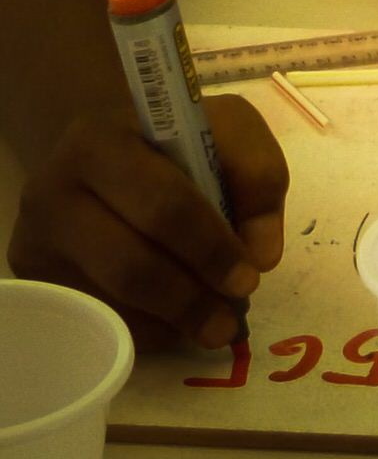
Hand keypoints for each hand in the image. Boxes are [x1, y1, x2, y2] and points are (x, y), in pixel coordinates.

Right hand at [7, 96, 287, 349]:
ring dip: (171, 322)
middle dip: (191, 296)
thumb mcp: (226, 128)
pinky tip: (177, 325)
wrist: (103, 147)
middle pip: (130, 263)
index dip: (210, 247)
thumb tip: (262, 255)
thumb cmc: (174, 138)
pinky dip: (145, 330)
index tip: (250, 277)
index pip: (164, 204)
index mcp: (102, 142)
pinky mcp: (35, 280)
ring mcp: (35, 242)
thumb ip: (258, 176)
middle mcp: (53, 192)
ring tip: (215, 328)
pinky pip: (97, 317)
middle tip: (231, 319)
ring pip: (111, 301)